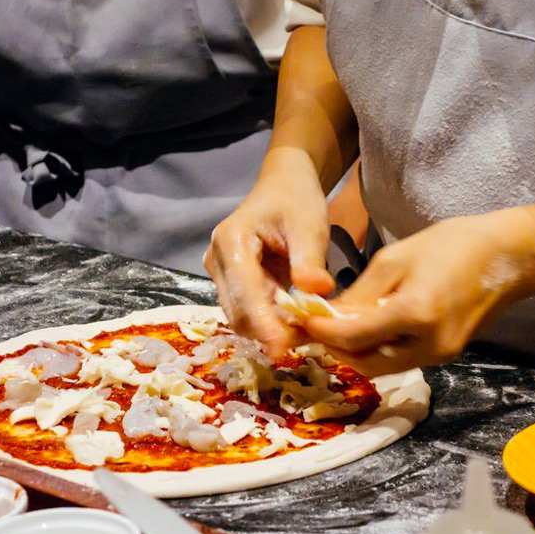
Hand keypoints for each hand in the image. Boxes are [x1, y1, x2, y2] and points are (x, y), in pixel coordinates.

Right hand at [204, 147, 335, 355]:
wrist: (284, 186)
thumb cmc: (296, 200)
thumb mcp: (309, 226)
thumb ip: (309, 260)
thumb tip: (317, 292)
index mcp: (232, 241)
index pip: (244, 293)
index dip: (263, 323)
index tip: (283, 347)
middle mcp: (217, 260)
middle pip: (238, 312)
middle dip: (271, 330)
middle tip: (309, 338)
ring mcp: (221, 274)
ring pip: (242, 317)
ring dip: (271, 328)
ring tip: (306, 328)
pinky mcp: (230, 284)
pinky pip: (248, 311)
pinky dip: (270, 320)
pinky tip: (295, 319)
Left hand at [303, 208, 534, 374]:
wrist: (507, 257)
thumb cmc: (451, 245)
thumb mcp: (395, 259)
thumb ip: (359, 293)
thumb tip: (328, 317)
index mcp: (415, 314)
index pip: (352, 337)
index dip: (321, 332)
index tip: (300, 321)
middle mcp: (428, 344)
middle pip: (365, 363)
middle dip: (335, 349)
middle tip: (314, 328)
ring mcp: (440, 355)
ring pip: (382, 367)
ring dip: (355, 353)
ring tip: (337, 328)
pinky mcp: (446, 355)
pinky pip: (401, 360)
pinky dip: (378, 349)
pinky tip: (368, 329)